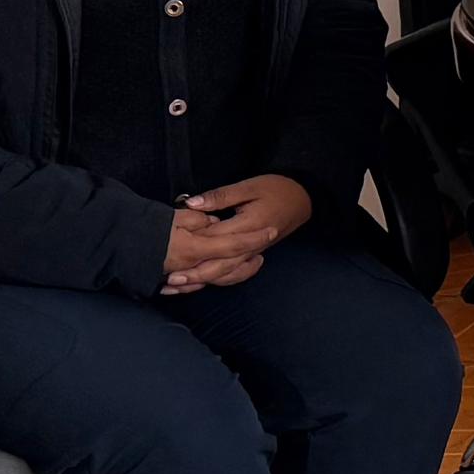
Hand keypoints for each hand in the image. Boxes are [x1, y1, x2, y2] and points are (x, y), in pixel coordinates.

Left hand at [163, 174, 304, 292]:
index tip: (170, 252)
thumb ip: (220, 197)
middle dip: (194, 275)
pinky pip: (234, 272)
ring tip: (178, 287)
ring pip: (226, 273)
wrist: (303, 199)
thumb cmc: (276, 189)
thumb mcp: (249, 186)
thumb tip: (194, 204)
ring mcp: (252, 252)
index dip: (192, 247)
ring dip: (202, 281)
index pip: (215, 240)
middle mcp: (250, 245)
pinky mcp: (252, 254)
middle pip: (220, 265)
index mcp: (248, 226)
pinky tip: (200, 282)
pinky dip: (216, 279)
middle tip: (170, 281)